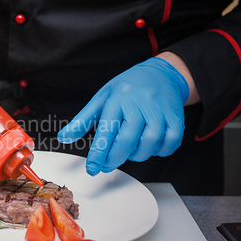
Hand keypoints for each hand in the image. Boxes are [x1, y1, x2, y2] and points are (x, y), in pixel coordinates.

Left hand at [57, 57, 189, 175]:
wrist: (162, 72)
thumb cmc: (128, 87)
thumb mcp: (102, 98)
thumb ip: (83, 119)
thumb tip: (64, 137)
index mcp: (117, 100)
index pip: (106, 131)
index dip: (99, 154)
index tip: (93, 168)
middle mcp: (139, 105)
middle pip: (127, 141)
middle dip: (115, 159)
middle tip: (106, 165)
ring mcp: (159, 111)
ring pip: (149, 144)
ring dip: (137, 155)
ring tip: (128, 150)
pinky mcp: (176, 117)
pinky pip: (169, 143)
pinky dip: (159, 151)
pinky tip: (149, 146)